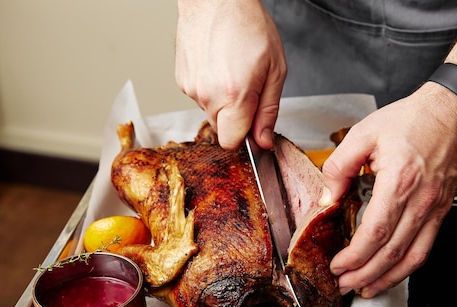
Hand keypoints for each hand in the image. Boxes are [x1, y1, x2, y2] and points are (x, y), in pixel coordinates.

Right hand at [175, 0, 286, 149]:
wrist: (216, 1)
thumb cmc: (248, 26)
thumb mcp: (275, 70)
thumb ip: (268, 111)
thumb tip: (263, 140)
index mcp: (234, 96)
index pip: (232, 142)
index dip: (245, 137)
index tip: (254, 124)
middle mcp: (207, 96)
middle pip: (221, 129)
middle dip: (236, 118)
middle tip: (248, 89)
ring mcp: (191, 89)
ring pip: (210, 112)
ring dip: (223, 101)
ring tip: (231, 71)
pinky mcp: (181, 81)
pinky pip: (199, 97)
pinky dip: (210, 89)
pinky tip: (217, 67)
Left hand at [321, 83, 456, 297]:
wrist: (454, 112)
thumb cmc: (412, 120)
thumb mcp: (364, 133)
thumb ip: (339, 167)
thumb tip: (327, 198)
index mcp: (399, 181)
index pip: (376, 232)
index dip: (355, 256)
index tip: (337, 265)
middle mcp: (421, 200)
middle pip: (392, 251)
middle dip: (364, 274)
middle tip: (343, 284)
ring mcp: (435, 208)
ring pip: (412, 257)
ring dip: (386, 278)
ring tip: (364, 288)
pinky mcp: (441, 211)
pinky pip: (426, 247)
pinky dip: (407, 266)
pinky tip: (391, 273)